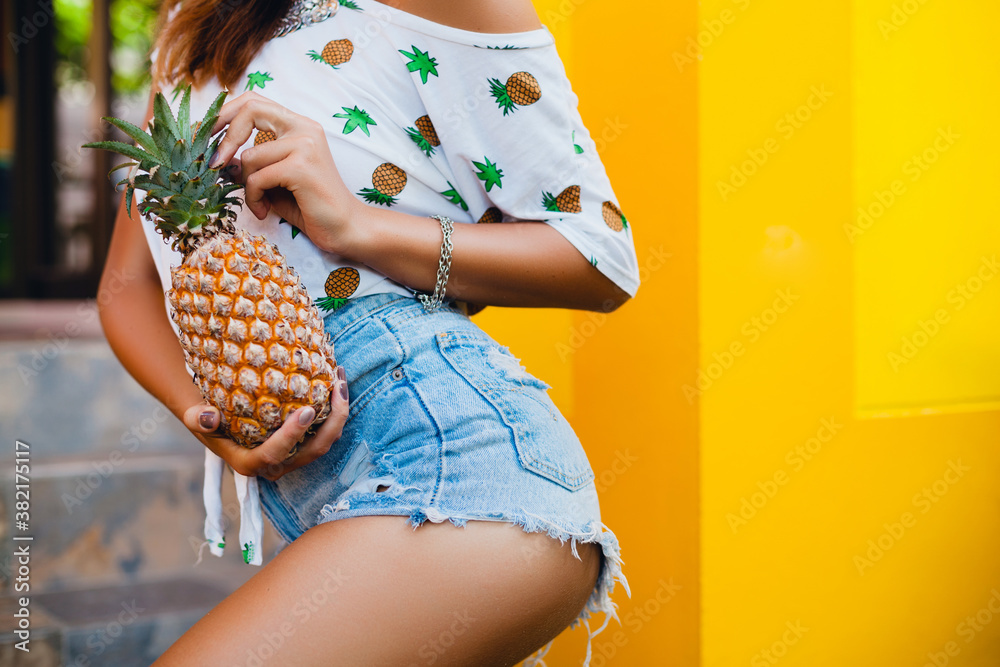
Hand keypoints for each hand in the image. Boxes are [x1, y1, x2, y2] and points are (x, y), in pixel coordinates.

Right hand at [180, 371, 349, 480]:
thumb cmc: (207, 418)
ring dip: (339, 413)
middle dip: (333, 421)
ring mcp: (294, 456)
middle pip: (314, 450)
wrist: (218, 421)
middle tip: (337, 387)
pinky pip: (326, 430)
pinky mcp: (303, 444)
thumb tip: (208, 417)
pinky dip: (334, 409)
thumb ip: (198, 419)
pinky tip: (335, 381)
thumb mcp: (197, 418)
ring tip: (340, 378)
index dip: (294, 435)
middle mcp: (278, 465)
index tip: (307, 410)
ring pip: (326, 441)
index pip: (276, 454)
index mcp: (252, 463)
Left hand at [208, 91, 363, 255]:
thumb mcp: (273, 180)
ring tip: (258, 203)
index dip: (225, 113)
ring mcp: (305, 145)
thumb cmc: (310, 206)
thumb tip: (218, 157)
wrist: (344, 229)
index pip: (254, 101)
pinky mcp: (301, 166)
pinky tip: (263, 211)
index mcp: (299, 126)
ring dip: (245, 185)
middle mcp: (304, 128)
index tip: (205, 134)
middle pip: (249, 109)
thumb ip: (250, 164)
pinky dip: (253, 198)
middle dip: (223, 134)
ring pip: (249, 156)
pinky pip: (257, 178)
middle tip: (213, 162)